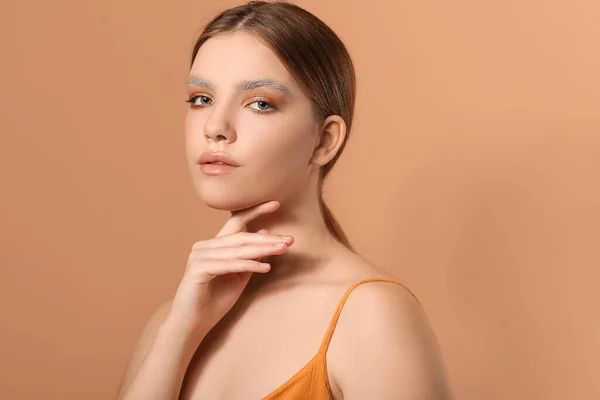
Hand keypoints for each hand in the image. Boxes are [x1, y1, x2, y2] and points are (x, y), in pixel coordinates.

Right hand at [165, 201, 293, 333]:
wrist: (193, 324)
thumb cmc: (215, 300)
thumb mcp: (239, 276)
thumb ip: (250, 256)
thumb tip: (266, 233)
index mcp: (214, 245)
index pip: (235, 221)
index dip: (255, 211)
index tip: (276, 203)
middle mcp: (204, 246)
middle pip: (240, 236)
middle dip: (267, 238)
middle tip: (289, 239)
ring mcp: (199, 256)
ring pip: (237, 249)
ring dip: (263, 249)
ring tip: (283, 249)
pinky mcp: (198, 269)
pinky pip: (229, 264)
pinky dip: (248, 265)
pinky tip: (265, 267)